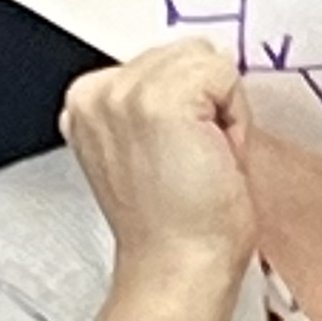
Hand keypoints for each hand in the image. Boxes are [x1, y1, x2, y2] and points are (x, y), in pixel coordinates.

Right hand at [63, 39, 260, 309]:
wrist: (178, 267)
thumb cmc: (176, 222)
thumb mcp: (146, 147)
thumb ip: (152, 104)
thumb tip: (198, 67)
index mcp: (86, 101)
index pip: (164, 61)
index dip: (188, 105)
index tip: (175, 155)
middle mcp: (95, 92)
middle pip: (186, 53)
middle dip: (205, 102)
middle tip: (194, 160)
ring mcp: (125, 93)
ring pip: (206, 62)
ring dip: (221, 109)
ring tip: (202, 159)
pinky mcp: (160, 101)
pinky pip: (224, 75)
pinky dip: (236, 116)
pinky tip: (215, 157)